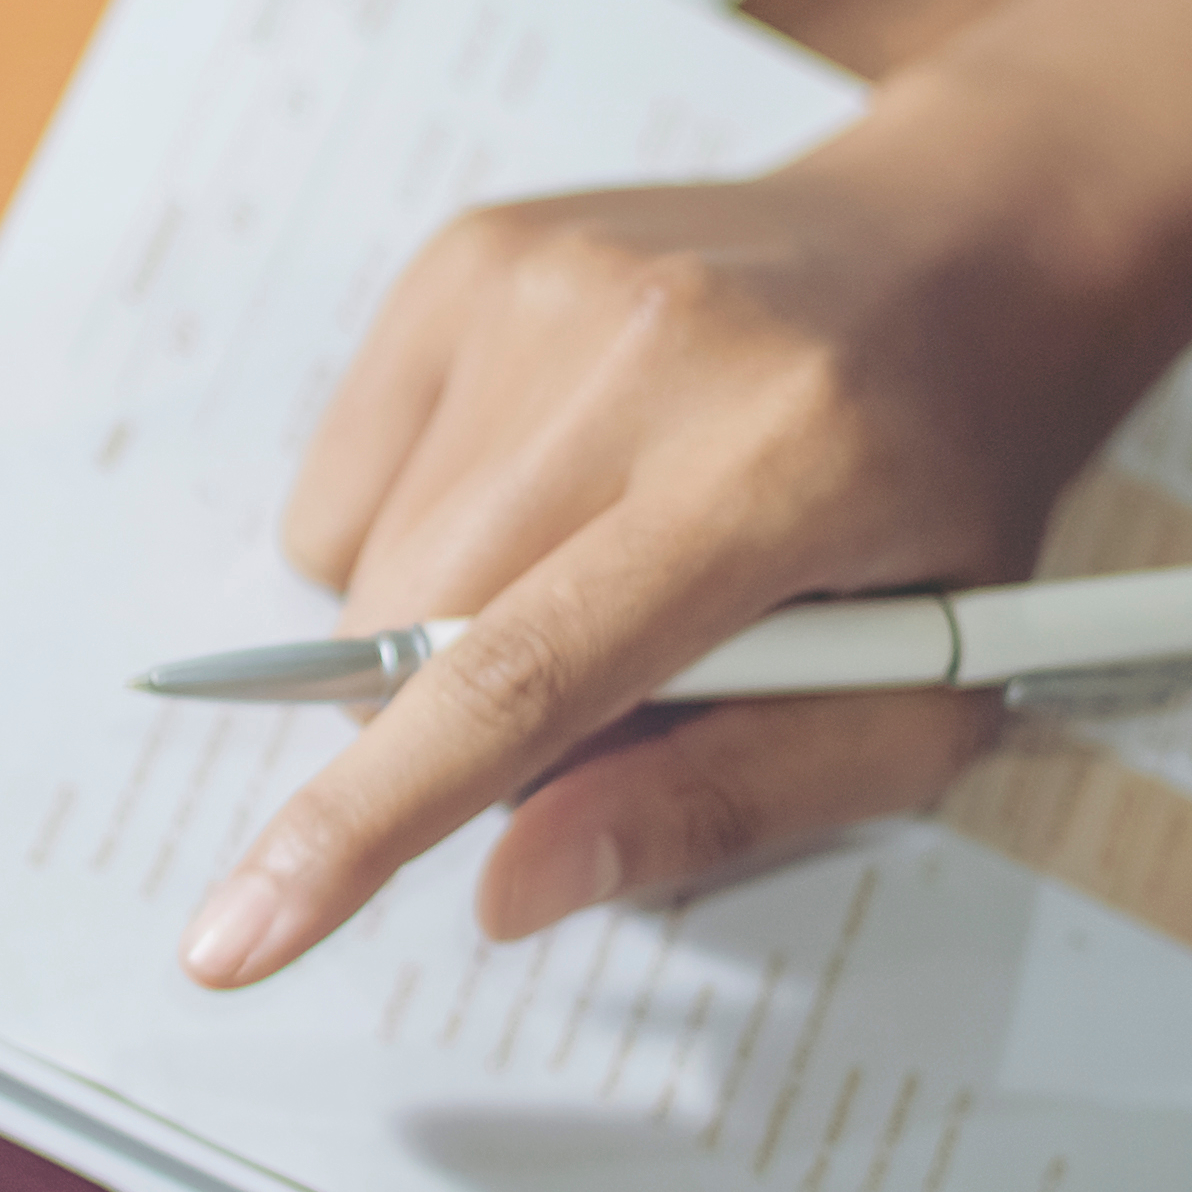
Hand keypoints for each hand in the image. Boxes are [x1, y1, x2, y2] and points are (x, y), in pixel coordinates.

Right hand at [185, 126, 1177, 988]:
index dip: (366, 824)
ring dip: (443, 633)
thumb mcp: (922, 701)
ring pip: (359, 569)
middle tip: (610, 692)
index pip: (522, 675)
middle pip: (412, 633)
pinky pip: (340, 484)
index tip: (234, 940)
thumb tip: (505, 889)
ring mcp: (540, 279)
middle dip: (457, 726)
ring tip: (597, 562)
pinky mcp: (469, 253)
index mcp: (781, 467)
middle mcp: (643, 347)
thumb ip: (719, 802)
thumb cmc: (947, 496)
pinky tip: (544, 491)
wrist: (957, 250)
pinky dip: (409, 537)